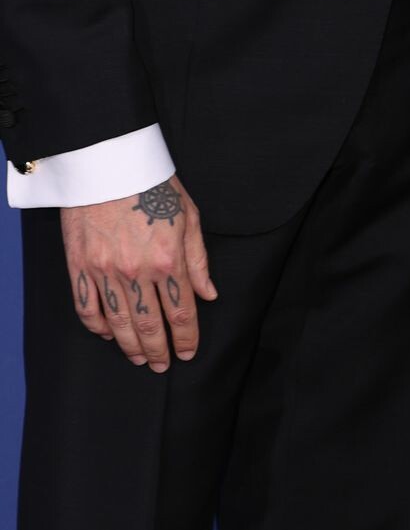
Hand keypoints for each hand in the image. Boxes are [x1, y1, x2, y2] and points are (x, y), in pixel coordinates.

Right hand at [60, 175, 217, 370]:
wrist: (109, 163)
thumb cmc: (154, 185)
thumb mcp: (189, 215)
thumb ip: (198, 259)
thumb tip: (209, 294)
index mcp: (168, 259)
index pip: (181, 312)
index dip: (186, 337)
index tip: (188, 352)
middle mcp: (137, 271)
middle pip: (150, 325)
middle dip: (159, 351)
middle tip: (162, 366)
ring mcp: (106, 271)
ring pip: (119, 323)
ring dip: (131, 346)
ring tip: (139, 358)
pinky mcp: (81, 266)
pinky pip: (87, 308)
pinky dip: (97, 326)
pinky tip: (108, 334)